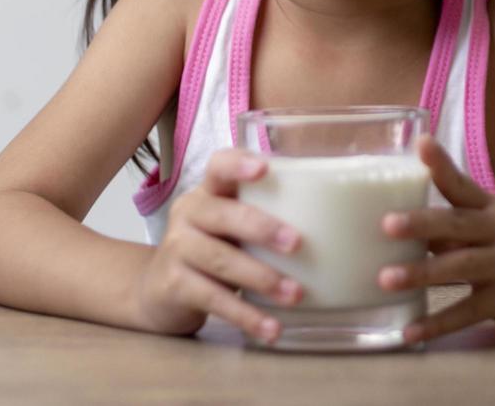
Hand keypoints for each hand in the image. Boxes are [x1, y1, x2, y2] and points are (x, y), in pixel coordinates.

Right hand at [131, 148, 303, 343]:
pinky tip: (271, 329)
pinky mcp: (173, 286)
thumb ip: (264, 214)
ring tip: (295, 294)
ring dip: (262, 278)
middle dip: (261, 228)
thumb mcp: (230, 226)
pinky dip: (246, 316)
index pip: (218, 166)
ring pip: (220, 260)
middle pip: (222, 215)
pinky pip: (214, 300)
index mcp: (208, 191)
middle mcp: (187, 213)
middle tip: (297, 243)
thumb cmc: (212, 248)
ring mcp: (177, 249)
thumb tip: (336, 219)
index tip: (264, 170)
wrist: (159, 289)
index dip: (238, 165)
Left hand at [376, 136, 494, 342]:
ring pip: (461, 266)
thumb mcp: (486, 228)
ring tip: (386, 279)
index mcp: (489, 209)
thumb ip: (447, 223)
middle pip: (458, 223)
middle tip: (386, 224)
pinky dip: (437, 323)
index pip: (462, 184)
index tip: (421, 144)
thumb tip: (391, 223)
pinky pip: (467, 311)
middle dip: (422, 223)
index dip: (441, 165)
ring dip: (423, 273)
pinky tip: (410, 332)